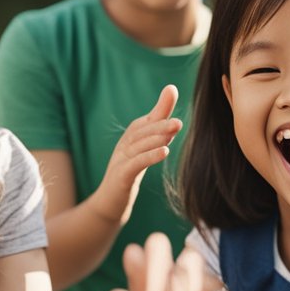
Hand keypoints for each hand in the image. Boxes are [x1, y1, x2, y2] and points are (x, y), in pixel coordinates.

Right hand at [89, 85, 181, 222]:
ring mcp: (120, 160)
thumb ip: (159, 118)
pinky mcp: (121, 177)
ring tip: (172, 134)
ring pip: (138, 146)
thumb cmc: (131, 169)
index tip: (173, 98)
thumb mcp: (146, 144)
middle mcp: (124, 145)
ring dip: (155, 139)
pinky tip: (164, 152)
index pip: (147, 122)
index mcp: (132, 136)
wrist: (111, 201)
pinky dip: (149, 156)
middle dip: (160, 125)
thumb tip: (172, 88)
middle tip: (178, 123)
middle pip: (141, 132)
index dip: (161, 114)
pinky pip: (135, 164)